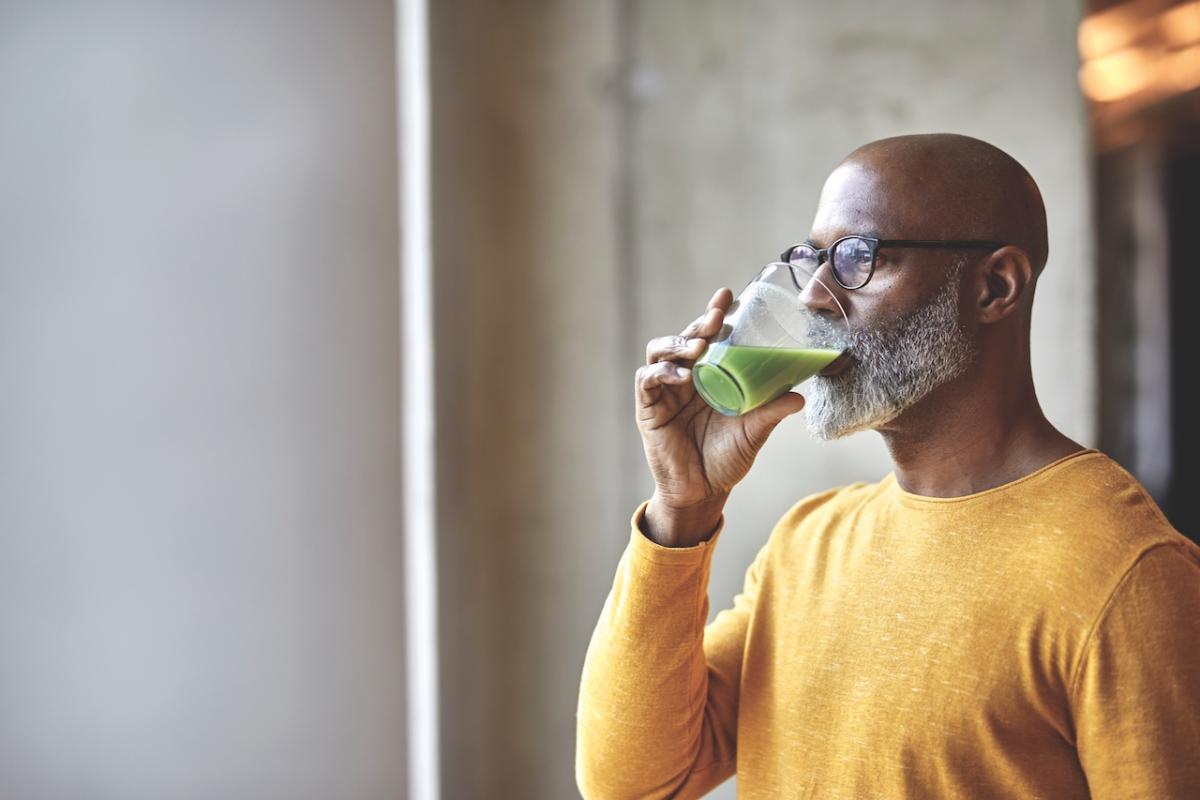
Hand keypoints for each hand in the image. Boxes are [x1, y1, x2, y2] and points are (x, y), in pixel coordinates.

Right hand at [634, 287, 806, 545]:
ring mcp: (664, 391)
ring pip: (659, 351)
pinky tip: (681, 375)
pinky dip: (662, 372)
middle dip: (699, 323)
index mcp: (709, 375)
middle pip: (685, 337)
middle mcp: (685, 377)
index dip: (715, 314)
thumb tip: (800, 395)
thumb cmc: (726, 459)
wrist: (702, 492)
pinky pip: (648, 380)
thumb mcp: (754, 431)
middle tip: (717, 316)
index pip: (709, 336)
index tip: (728, 296)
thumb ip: (771, 411)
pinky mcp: (649, 408)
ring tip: (699, 347)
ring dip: (678, 343)